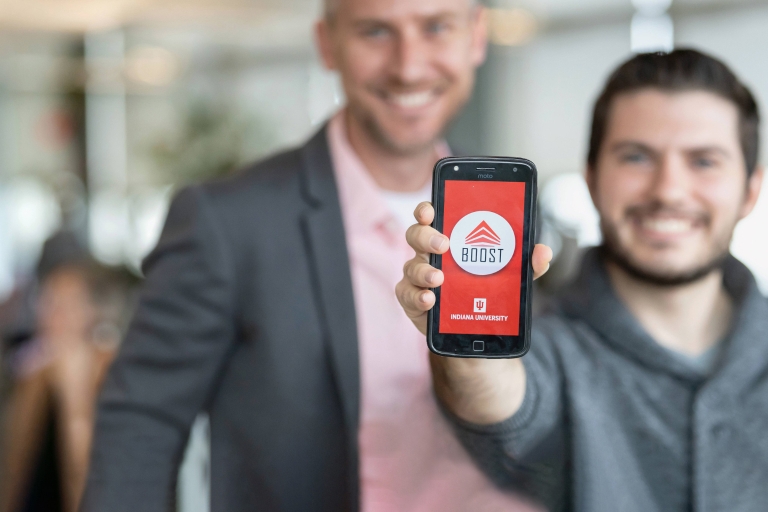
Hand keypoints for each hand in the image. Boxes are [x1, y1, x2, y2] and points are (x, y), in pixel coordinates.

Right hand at [396, 201, 552, 335]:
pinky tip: (430, 299)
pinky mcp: (414, 300)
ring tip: (439, 278)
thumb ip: (526, 264)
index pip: (433, 216)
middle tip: (444, 244)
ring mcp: (419, 276)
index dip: (427, 209)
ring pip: (410, 265)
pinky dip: (417, 296)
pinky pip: (407, 294)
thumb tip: (542, 252)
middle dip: (426, 236)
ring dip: (424, 270)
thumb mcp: (512, 277)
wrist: (478, 328)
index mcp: (450, 239)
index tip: (431, 208)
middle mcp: (430, 254)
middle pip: (416, 235)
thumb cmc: (488, 290)